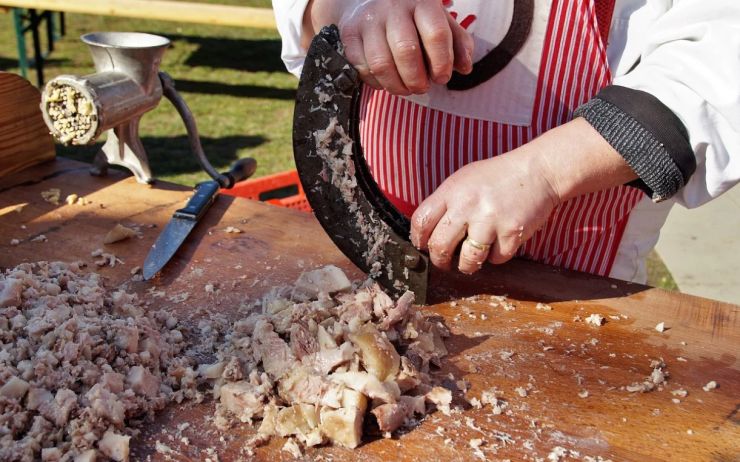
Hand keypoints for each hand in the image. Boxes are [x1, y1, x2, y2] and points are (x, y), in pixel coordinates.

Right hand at [304, 0, 473, 94]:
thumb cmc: (412, 17)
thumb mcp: (439, 21)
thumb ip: (458, 43)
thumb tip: (465, 67)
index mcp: (421, 1)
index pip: (436, 34)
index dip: (442, 63)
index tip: (442, 77)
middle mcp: (393, 7)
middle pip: (406, 51)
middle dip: (417, 80)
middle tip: (422, 87)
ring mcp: (368, 20)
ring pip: (381, 64)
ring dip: (397, 86)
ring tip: (406, 89)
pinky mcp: (349, 34)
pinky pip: (362, 68)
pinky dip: (376, 83)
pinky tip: (386, 81)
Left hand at [409, 118, 638, 273]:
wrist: (537, 171)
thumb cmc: (498, 176)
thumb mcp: (464, 179)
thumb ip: (446, 203)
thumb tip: (428, 232)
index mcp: (451, 191)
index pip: (420, 222)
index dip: (418, 240)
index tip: (423, 246)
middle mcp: (467, 206)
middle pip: (439, 246)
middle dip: (439, 260)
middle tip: (444, 262)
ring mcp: (489, 221)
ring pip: (467, 260)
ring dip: (467, 266)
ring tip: (470, 261)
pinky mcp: (511, 233)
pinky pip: (496, 259)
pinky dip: (496, 256)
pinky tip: (499, 243)